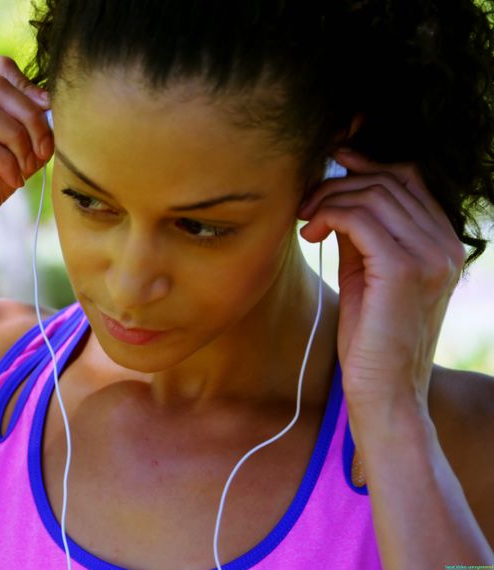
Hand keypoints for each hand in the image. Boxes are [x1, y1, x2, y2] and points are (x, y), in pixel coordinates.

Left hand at [296, 149, 466, 413]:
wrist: (386, 392)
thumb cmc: (371, 338)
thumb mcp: (368, 273)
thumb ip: (363, 233)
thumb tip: (337, 192)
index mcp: (445, 243)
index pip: (410, 178)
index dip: (366, 165)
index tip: (329, 167)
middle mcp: (446, 244)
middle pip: (389, 180)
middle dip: (338, 184)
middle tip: (305, 206)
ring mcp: (429, 255)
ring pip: (371, 194)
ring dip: (327, 200)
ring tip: (305, 222)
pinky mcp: (402, 269)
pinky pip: (358, 217)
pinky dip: (327, 215)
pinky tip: (310, 234)